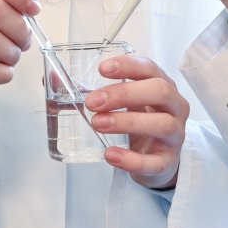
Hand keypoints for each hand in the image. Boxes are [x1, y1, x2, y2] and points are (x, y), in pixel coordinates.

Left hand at [85, 54, 188, 189]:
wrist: (157, 159)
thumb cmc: (139, 120)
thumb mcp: (121, 103)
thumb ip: (90, 90)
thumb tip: (52, 79)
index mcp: (161, 85)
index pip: (150, 68)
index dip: (128, 66)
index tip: (102, 69)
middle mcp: (174, 106)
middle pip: (159, 91)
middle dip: (124, 94)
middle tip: (93, 102)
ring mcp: (175, 134)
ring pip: (161, 124)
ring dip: (127, 122)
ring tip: (98, 124)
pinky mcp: (168, 161)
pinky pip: (154, 162)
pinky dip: (131, 159)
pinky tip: (111, 155)